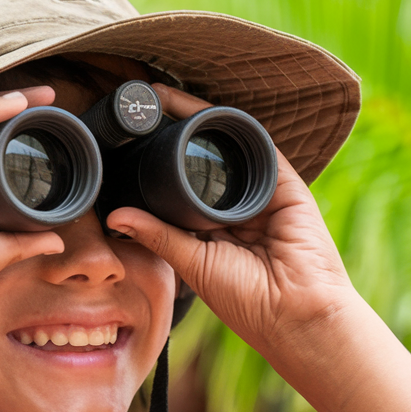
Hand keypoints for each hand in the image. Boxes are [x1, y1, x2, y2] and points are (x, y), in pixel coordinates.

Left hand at [107, 85, 357, 357]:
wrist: (295, 313)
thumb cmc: (247, 301)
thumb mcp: (192, 263)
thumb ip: (158, 235)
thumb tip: (115, 217)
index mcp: (211, 231)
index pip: (177, 188)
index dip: (152, 165)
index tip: (123, 143)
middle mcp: (234, 208)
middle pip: (199, 162)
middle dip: (170, 135)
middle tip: (136, 110)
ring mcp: (260, 193)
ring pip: (225, 147)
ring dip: (195, 121)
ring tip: (160, 98)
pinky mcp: (284, 183)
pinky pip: (256, 145)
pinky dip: (230, 125)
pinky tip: (202, 110)